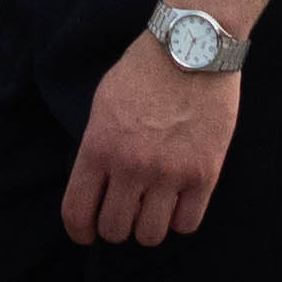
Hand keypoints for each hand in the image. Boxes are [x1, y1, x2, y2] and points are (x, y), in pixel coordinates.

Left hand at [62, 40, 238, 244]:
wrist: (193, 47)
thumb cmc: (144, 70)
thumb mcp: (103, 105)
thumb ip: (97, 148)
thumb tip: (96, 186)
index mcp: (99, 147)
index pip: (77, 213)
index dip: (80, 232)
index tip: (87, 234)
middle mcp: (131, 166)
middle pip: (115, 230)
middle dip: (116, 227)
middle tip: (125, 213)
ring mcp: (169, 173)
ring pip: (151, 234)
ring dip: (149, 226)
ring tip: (153, 208)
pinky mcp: (204, 174)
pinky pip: (187, 224)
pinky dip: (181, 219)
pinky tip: (179, 201)